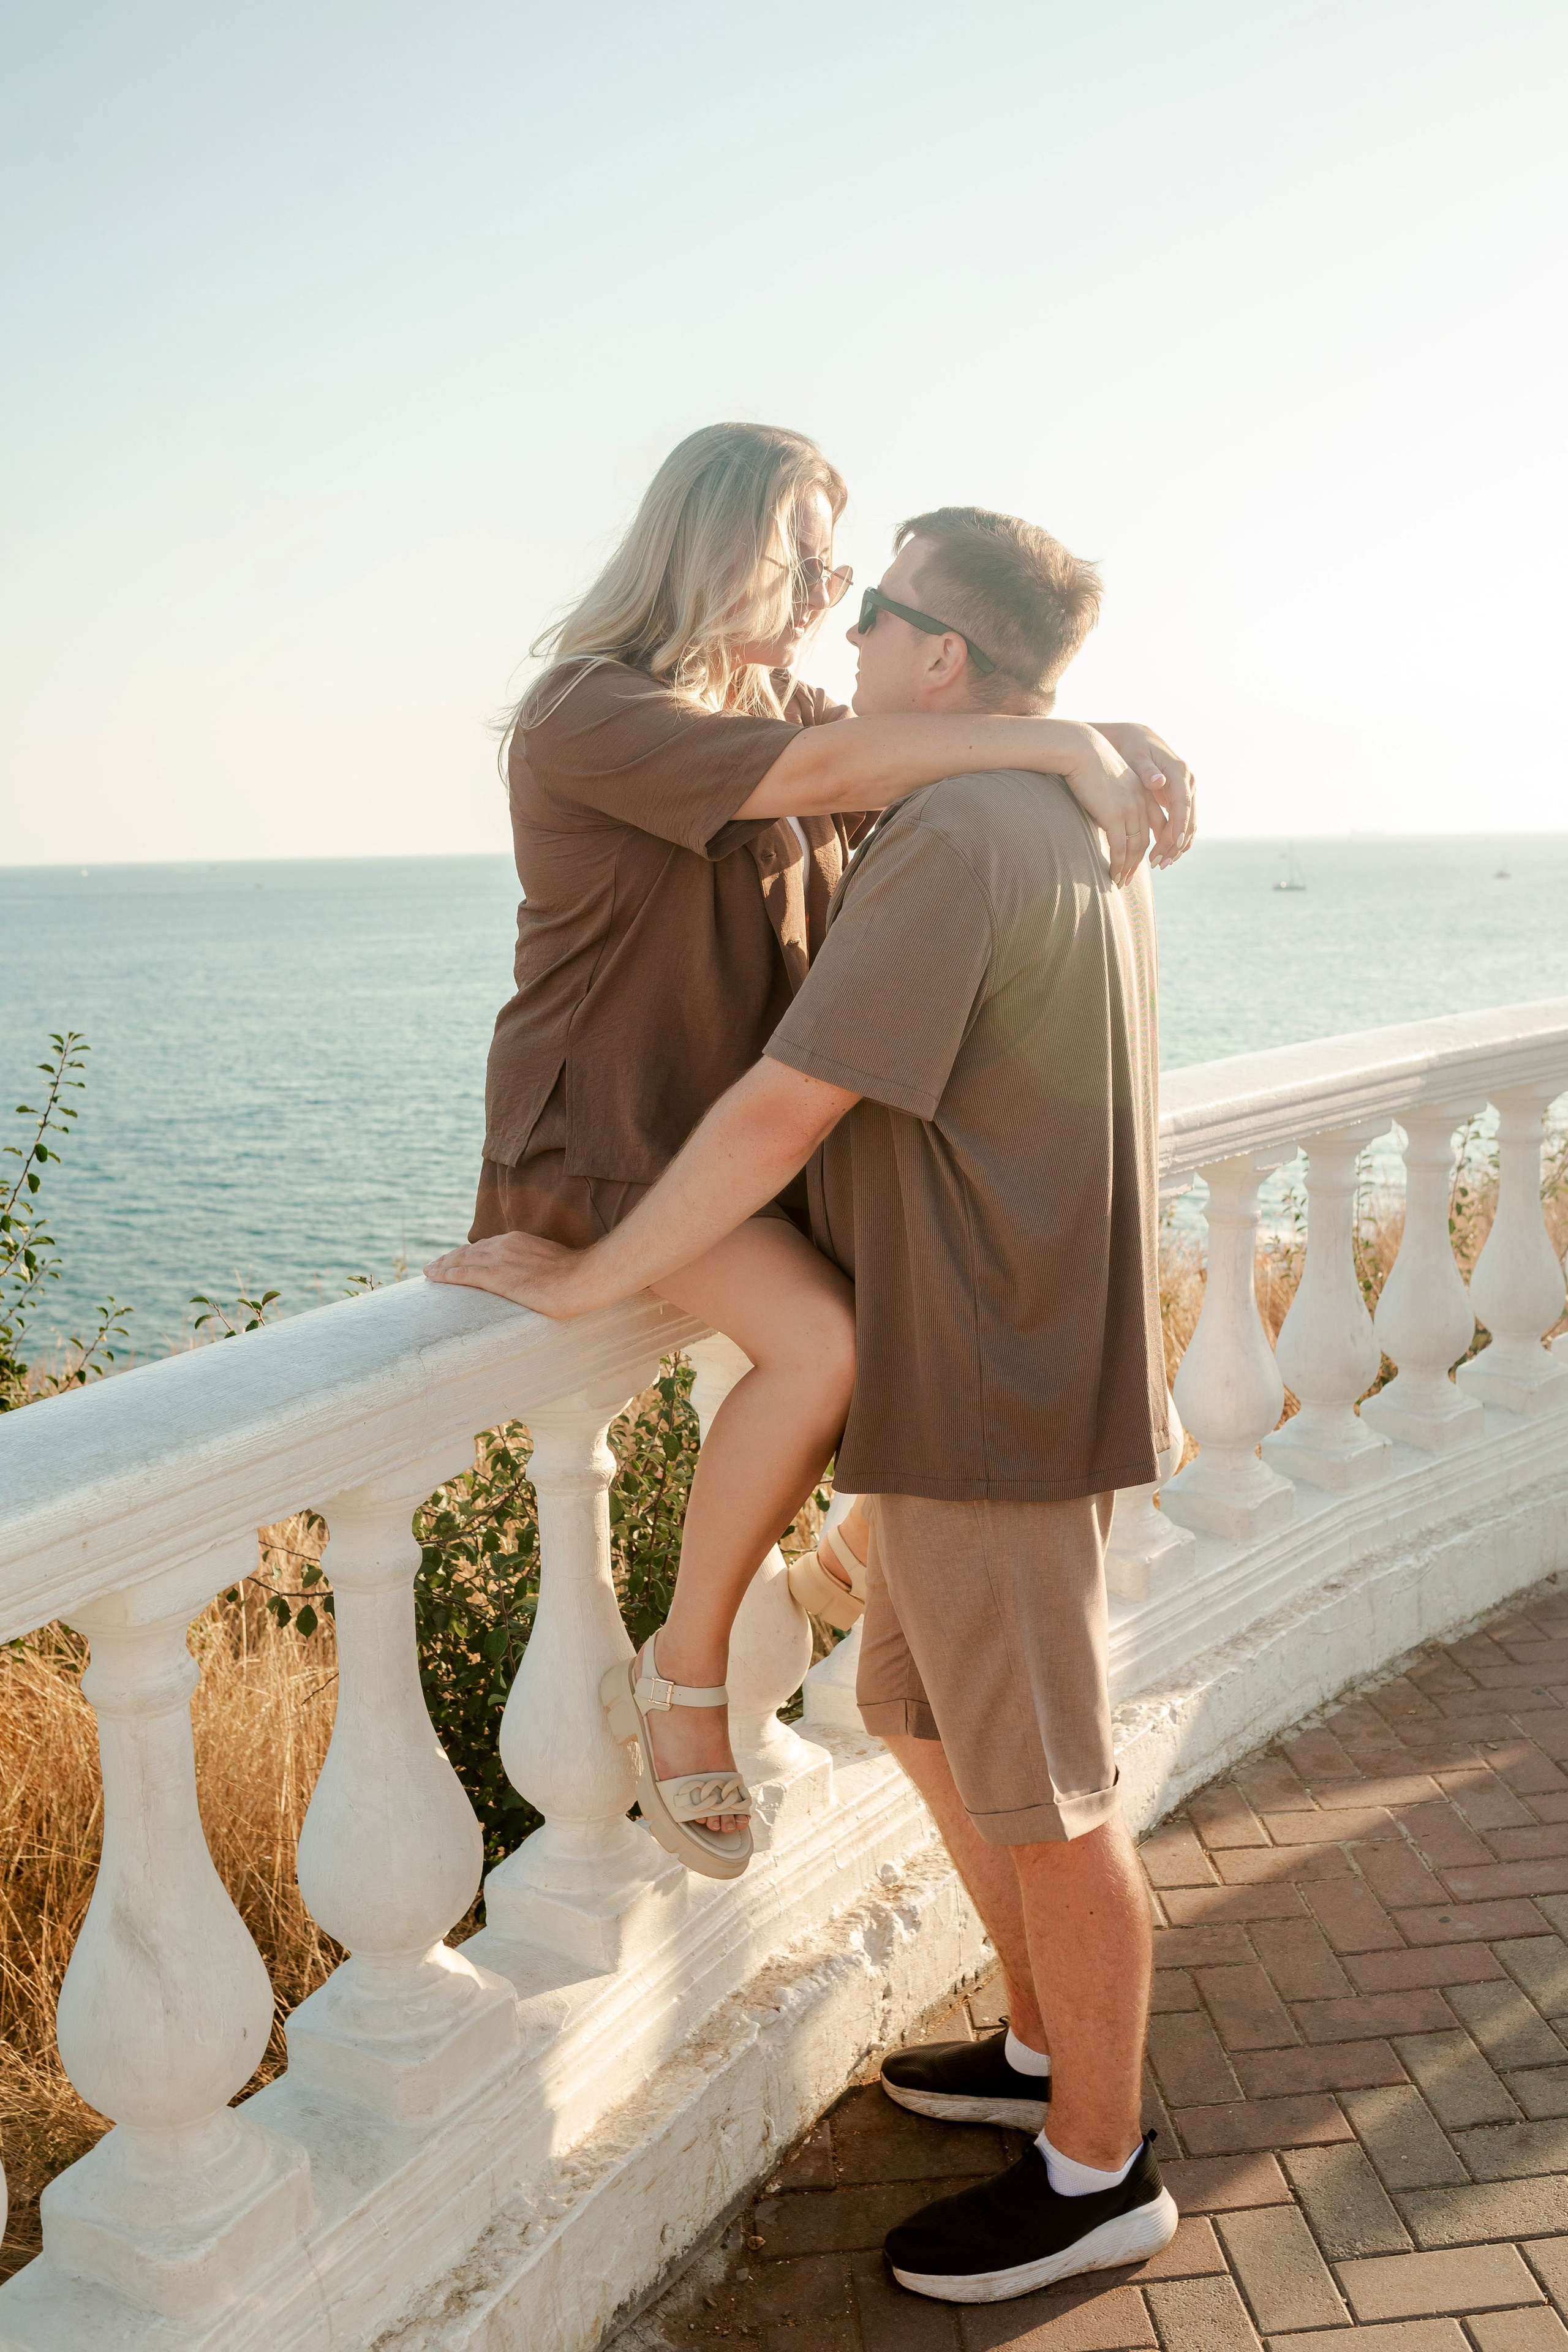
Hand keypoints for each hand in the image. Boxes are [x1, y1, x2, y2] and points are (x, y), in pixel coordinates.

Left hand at [424, 1232, 596, 1318]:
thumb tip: (540, 1278)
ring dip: (443, 1265)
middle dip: (450, 1257)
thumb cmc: (577, 1277)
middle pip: (469, 1250)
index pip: (486, 1245)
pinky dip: (446, 1274)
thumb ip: (539, 1266)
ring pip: (462, 1260)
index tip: (457, 1258)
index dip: (468, 1252)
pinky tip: (434, 1276)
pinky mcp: (497, 1277)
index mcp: (519, 1241)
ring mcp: (500, 1260)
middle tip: (435, 1265)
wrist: (584, 1278)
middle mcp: (505, 1245)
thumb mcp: (554, 1264)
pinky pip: (463, 1274)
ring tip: (430, 1271)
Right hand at [1058, 726, 1150, 886]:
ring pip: (1135, 848)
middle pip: (1146, 841)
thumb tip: (1108, 814)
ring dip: (1128, 868)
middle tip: (1129, 878)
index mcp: (1142, 793)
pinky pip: (1120, 847)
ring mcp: (1129, 810)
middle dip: (1139, 863)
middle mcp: (1140, 803)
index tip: (1142, 861)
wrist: (1081, 750)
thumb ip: (1116, 797)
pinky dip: (1118, 864)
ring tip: (1120, 881)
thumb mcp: (1110, 781)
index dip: (1150, 846)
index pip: (1155, 826)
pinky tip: (1112, 873)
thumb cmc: (1089, 764)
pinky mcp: (1114, 815)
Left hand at [1091, 723, 1195, 868]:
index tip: (1173, 844)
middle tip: (1159, 863)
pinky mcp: (1180, 799)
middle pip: (1188, 819)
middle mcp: (1188, 783)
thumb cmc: (1133, 748)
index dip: (1179, 825)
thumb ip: (1145, 770)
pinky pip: (1183, 824)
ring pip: (1188, 824)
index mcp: (1180, 772)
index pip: (1183, 803)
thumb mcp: (1136, 756)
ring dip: (1176, 846)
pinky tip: (1164, 856)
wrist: (1138, 739)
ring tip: (1160, 864)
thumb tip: (1159, 781)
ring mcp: (1186, 792)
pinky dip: (1176, 840)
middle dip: (1175, 843)